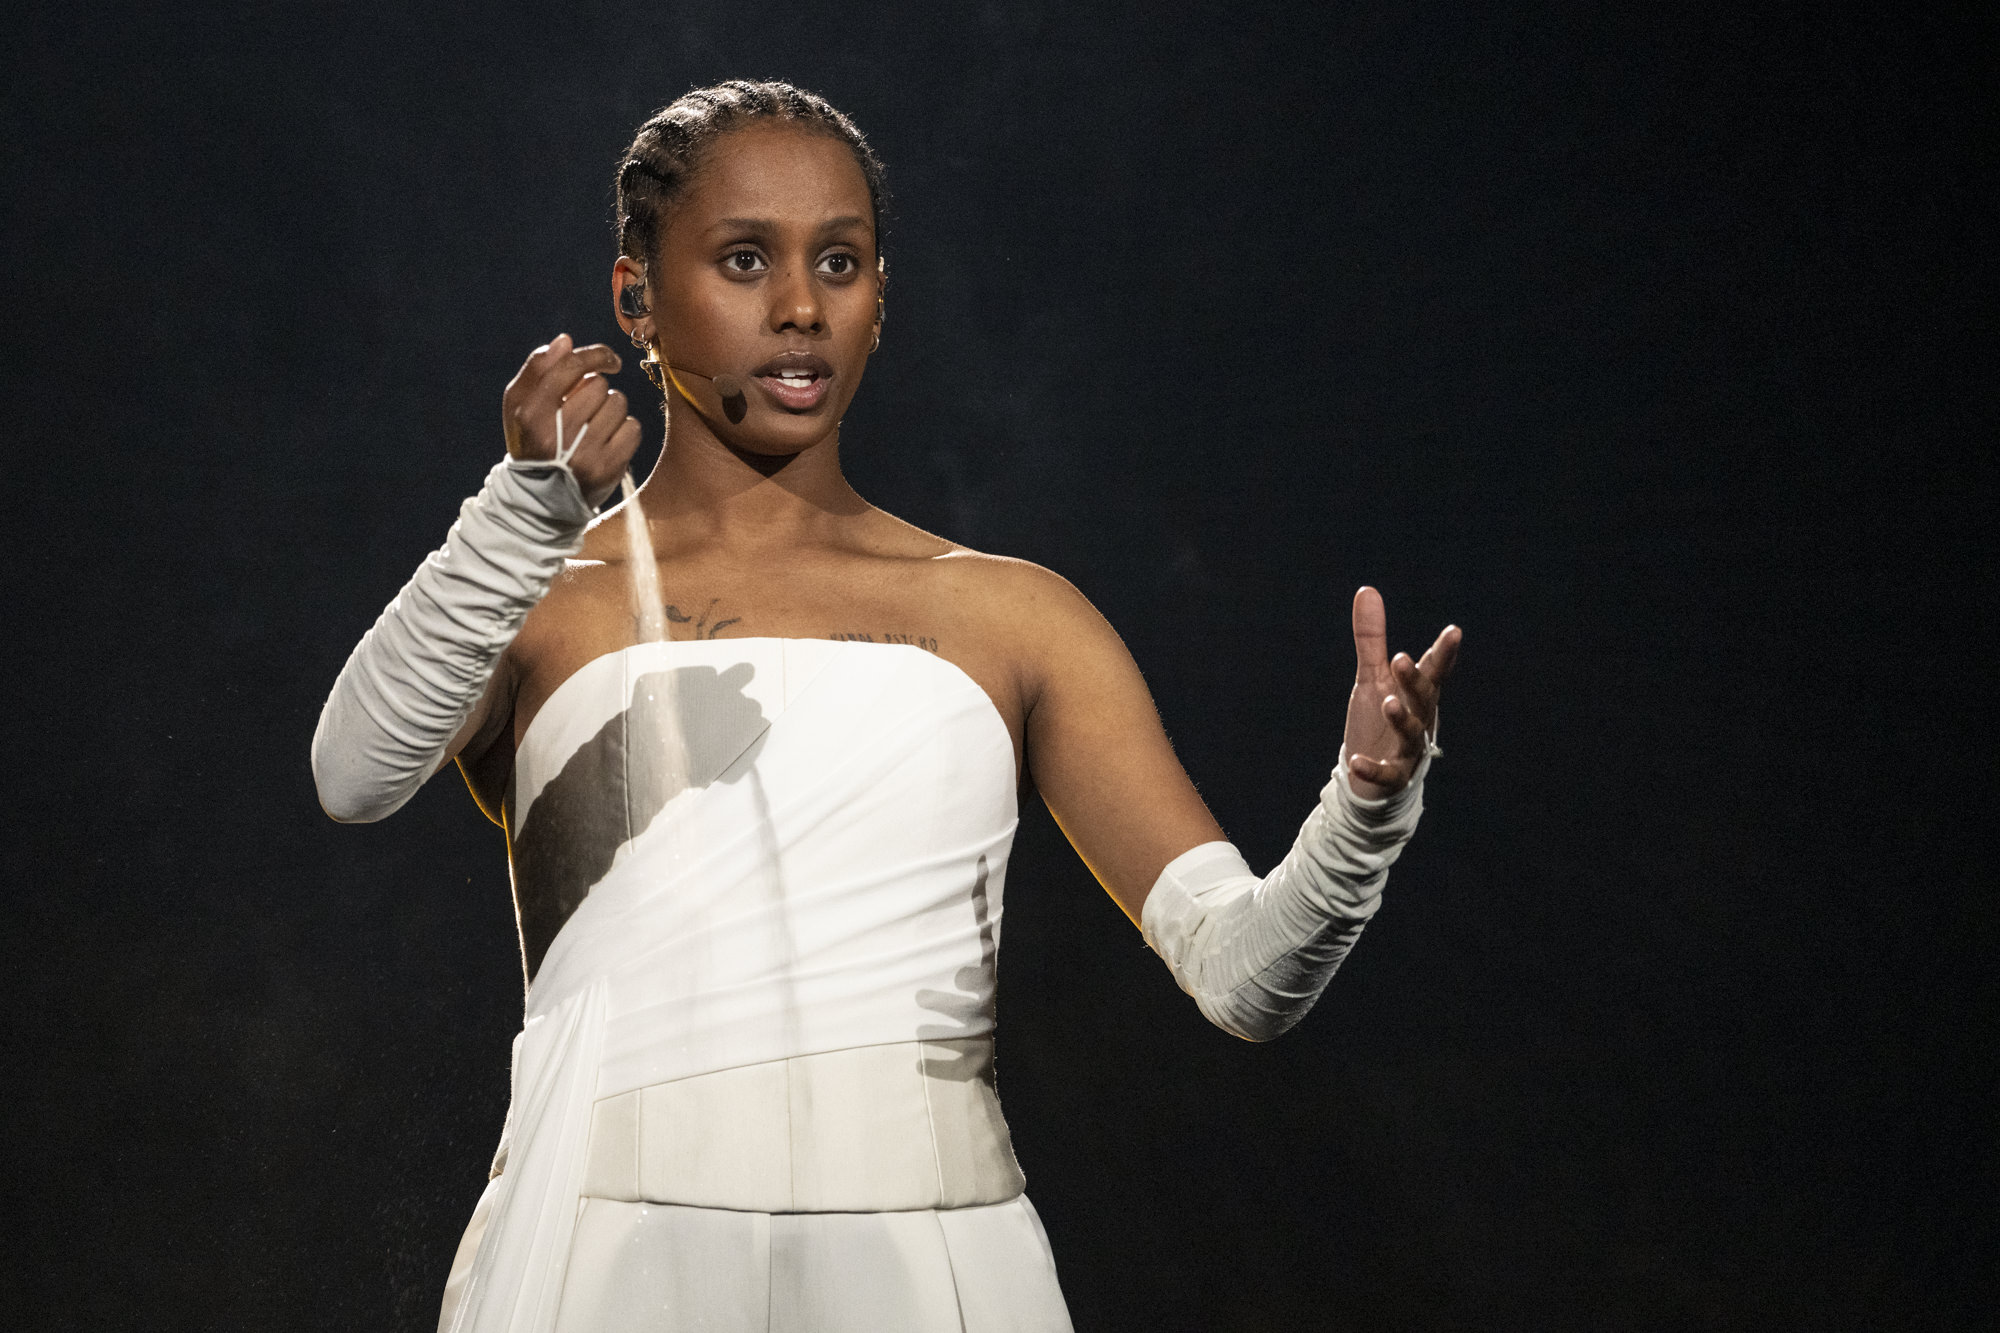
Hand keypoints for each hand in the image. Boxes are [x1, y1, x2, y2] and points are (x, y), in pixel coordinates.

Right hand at [502, 333, 641, 506]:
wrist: (541, 496)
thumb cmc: (533, 439)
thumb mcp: (521, 404)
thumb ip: (539, 369)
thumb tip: (566, 341)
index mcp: (531, 413)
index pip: (570, 367)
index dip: (595, 355)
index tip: (609, 360)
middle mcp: (555, 434)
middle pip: (597, 385)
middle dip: (597, 390)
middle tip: (587, 409)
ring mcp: (583, 454)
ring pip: (618, 404)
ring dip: (612, 409)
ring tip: (596, 425)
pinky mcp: (607, 470)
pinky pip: (633, 428)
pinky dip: (626, 429)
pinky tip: (609, 440)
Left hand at [1342, 586, 1461, 798]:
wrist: (1375, 778)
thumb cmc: (1378, 721)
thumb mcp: (1371, 677)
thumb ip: (1371, 638)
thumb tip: (1367, 589)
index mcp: (1418, 696)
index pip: (1434, 671)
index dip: (1444, 653)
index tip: (1454, 632)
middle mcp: (1419, 720)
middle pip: (1423, 699)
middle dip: (1414, 680)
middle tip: (1400, 658)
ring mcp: (1408, 750)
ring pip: (1412, 735)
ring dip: (1402, 719)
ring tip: (1387, 702)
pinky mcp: (1393, 777)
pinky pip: (1387, 774)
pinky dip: (1373, 769)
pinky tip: (1356, 763)